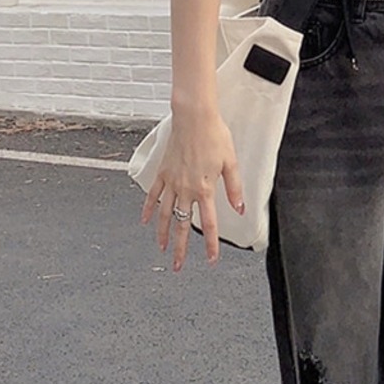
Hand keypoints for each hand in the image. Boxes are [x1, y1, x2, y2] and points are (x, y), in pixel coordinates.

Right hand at [139, 109, 244, 270]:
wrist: (193, 117)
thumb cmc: (215, 136)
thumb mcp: (231, 163)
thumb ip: (234, 189)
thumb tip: (239, 209)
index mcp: (205, 189)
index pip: (210, 224)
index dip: (211, 244)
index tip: (211, 260)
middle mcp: (186, 189)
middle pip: (182, 225)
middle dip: (181, 248)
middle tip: (178, 266)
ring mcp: (171, 181)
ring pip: (164, 213)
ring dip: (163, 233)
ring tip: (162, 248)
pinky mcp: (162, 172)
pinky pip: (152, 194)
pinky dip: (147, 208)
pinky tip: (144, 221)